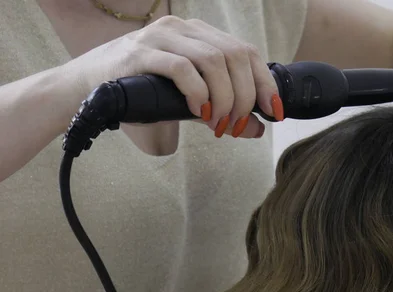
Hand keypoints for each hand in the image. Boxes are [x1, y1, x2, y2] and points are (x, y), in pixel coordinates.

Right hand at [65, 15, 282, 138]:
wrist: (86, 88)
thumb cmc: (141, 93)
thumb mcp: (191, 102)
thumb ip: (224, 113)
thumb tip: (258, 129)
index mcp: (199, 35)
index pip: (246, 51)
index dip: (265, 82)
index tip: (275, 112)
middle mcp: (183, 29)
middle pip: (235, 56)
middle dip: (246, 96)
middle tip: (238, 125)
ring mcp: (161, 36)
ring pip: (213, 60)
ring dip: (225, 99)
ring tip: (219, 124)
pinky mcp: (140, 53)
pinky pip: (181, 68)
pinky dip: (198, 93)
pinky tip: (198, 112)